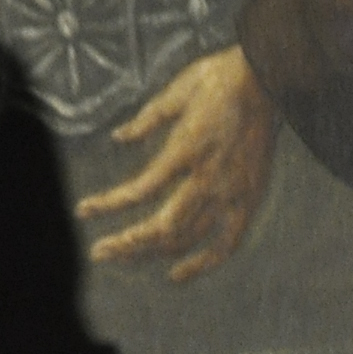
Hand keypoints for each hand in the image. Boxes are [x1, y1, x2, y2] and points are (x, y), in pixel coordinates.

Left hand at [78, 44, 278, 279]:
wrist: (268, 78)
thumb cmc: (220, 78)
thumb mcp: (176, 91)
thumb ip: (146, 120)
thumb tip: (118, 139)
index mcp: (186, 149)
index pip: (140, 191)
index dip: (108, 205)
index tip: (84, 211)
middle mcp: (208, 178)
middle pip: (162, 227)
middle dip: (127, 243)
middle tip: (100, 252)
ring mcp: (232, 193)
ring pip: (188, 239)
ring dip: (153, 252)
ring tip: (127, 256)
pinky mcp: (250, 200)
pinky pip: (226, 245)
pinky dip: (201, 264)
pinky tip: (176, 275)